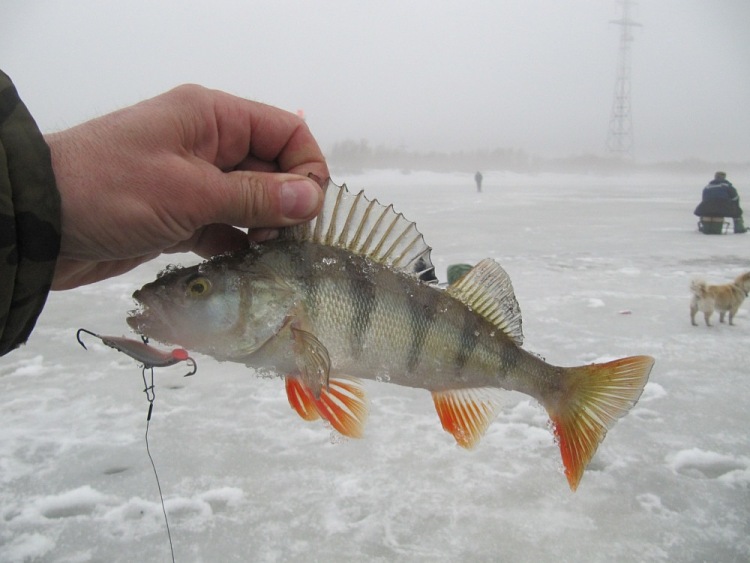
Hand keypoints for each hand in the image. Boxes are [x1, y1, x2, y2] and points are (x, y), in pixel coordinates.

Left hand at [45, 84, 327, 289]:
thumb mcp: (190, 191)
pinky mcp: (180, 216)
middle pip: (273, 169)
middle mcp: (209, 144)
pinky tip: (244, 267)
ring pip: (251, 202)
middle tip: (284, 242)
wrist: (39, 224)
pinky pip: (225, 227)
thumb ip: (256, 196)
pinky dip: (237, 246)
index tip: (308, 212)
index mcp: (214, 118)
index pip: (286, 131)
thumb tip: (314, 199)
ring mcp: (194, 182)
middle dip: (287, 204)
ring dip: (264, 228)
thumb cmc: (112, 191)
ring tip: (267, 258)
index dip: (307, 168)